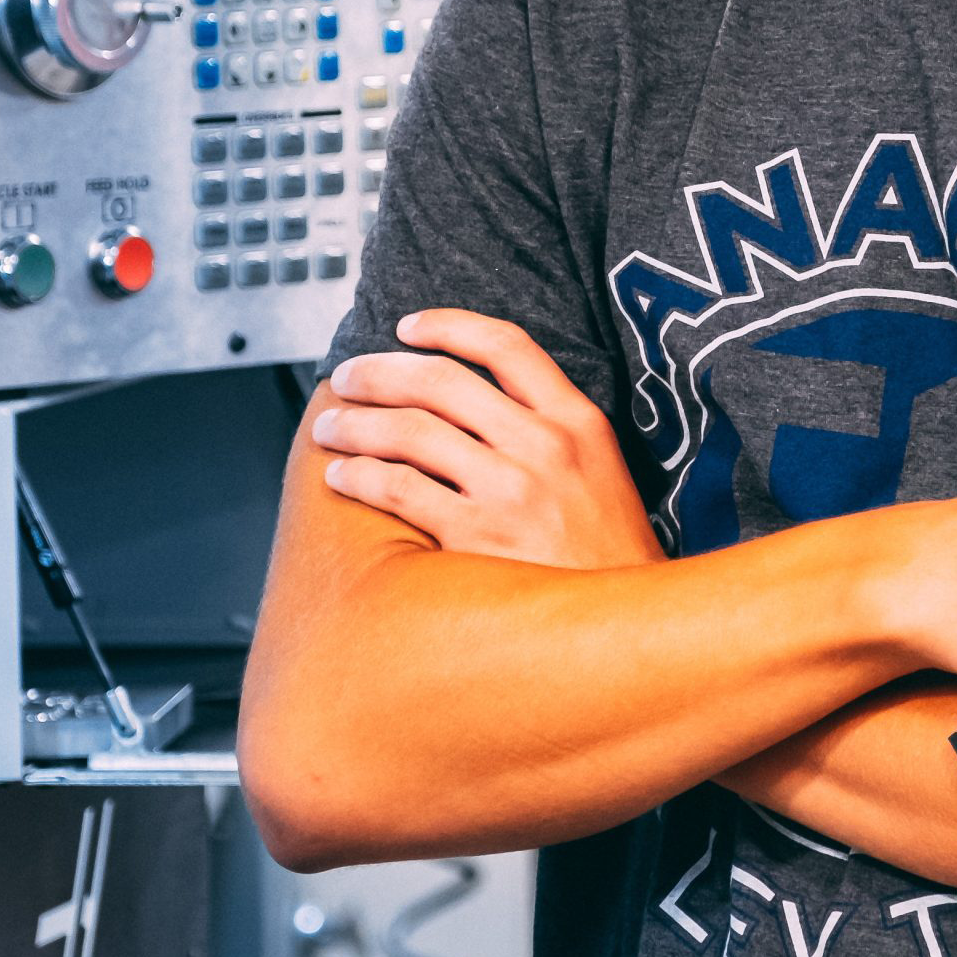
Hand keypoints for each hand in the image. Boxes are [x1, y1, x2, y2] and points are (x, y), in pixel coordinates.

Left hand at [313, 309, 664, 570]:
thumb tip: (472, 399)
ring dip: (357, 422)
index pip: (506, 345)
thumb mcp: (601, 471)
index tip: (407, 327)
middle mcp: (546, 445)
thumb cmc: (606, 556)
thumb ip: (550, 429)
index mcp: (579, 421)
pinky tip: (343, 477)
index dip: (448, 326)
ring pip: (410, 431)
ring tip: (330, 426)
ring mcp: (512, 491)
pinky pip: (400, 490)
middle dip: (380, 372)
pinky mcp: (479, 538)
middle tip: (347, 377)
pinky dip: (361, 476)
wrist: (626, 629)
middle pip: (442, 382)